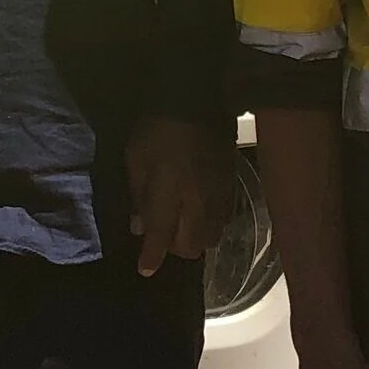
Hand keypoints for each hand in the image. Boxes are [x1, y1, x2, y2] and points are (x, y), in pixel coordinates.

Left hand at [126, 113, 236, 276]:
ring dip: (193, 238)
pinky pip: (223, 220)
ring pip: (210, 238)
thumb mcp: (135, 159)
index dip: (151, 258)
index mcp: (169, 195)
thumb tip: (139, 226)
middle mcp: (196, 203)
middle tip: (162, 235)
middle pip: (190, 247)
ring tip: (181, 225)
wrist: (197, 99)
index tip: (144, 269)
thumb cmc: (157, 129)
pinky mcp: (232, 187)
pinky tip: (200, 213)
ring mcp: (218, 196)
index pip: (160, 238)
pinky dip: (209, 224)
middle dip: (174, 249)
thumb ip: (138, 196)